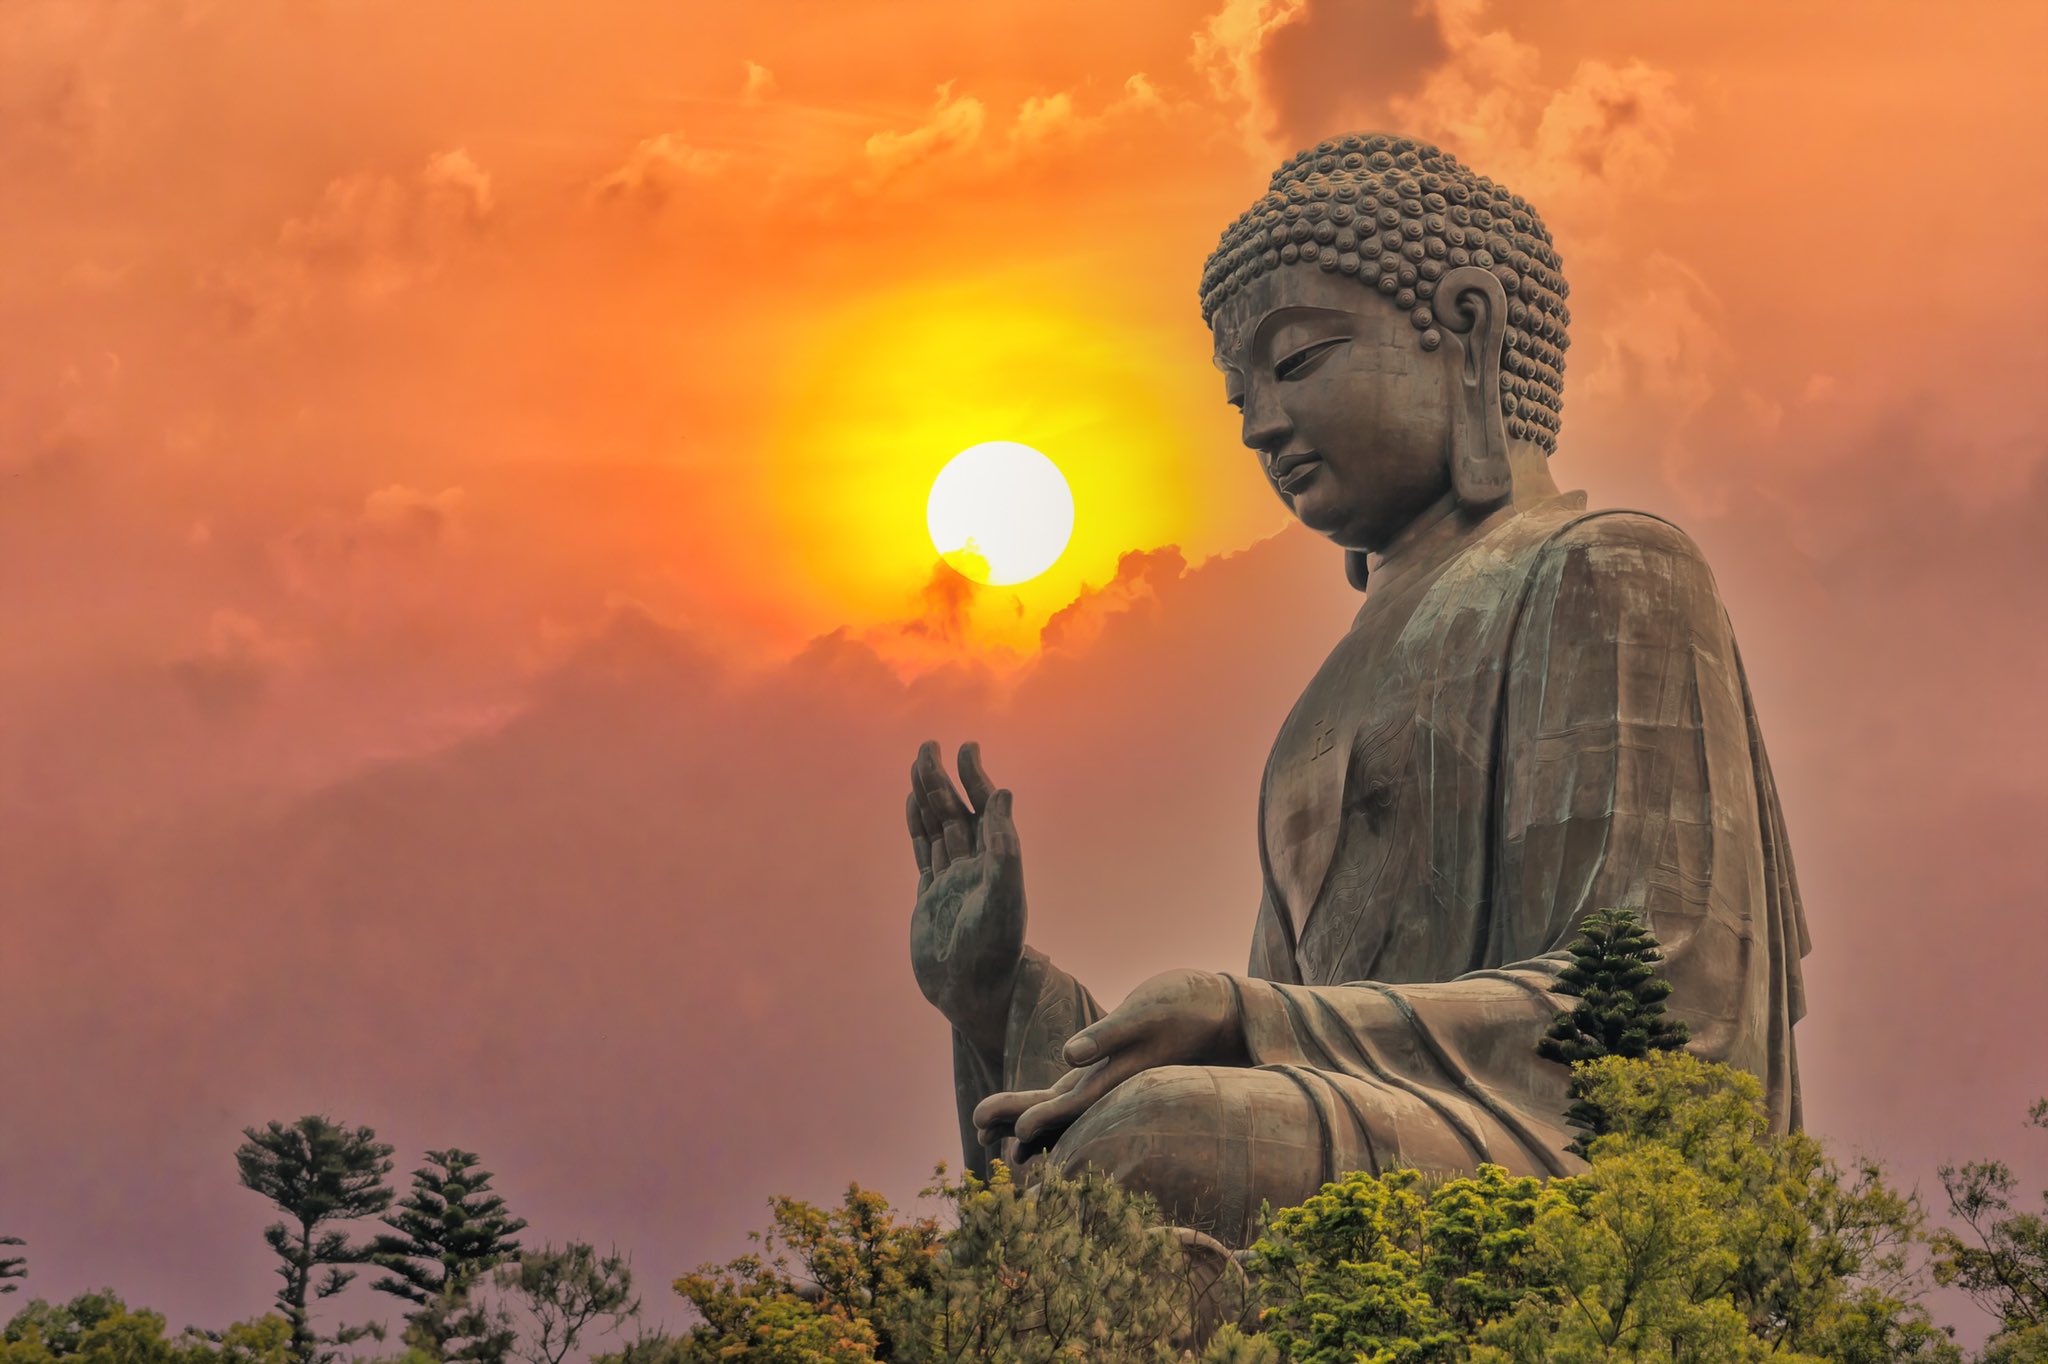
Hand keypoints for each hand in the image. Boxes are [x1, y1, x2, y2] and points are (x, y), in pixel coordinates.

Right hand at [907, 740, 1026, 1054]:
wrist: (972, 994)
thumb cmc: (993, 950)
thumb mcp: (1003, 895)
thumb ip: (1003, 846)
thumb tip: (1003, 794)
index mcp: (995, 861)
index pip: (983, 808)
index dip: (974, 777)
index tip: (966, 747)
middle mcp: (974, 866)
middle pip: (955, 811)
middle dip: (942, 779)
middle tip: (929, 746)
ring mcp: (951, 880)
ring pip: (937, 827)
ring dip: (928, 796)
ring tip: (918, 765)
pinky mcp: (931, 896)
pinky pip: (923, 852)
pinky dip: (917, 826)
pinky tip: (911, 806)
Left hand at [970, 968, 1246, 1149]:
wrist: (1221, 1011)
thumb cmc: (1184, 1008)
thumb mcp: (1144, 1014)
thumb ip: (1107, 1037)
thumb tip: (1068, 1054)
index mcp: (1114, 1082)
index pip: (1064, 1107)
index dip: (1032, 1119)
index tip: (1000, 1129)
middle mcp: (1110, 1090)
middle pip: (1054, 1111)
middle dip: (1014, 1119)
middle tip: (975, 1125)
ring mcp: (1111, 1082)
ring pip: (1060, 1105)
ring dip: (1024, 1114)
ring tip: (984, 1124)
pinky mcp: (1113, 1069)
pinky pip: (1072, 1091)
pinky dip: (1047, 1101)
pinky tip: (1028, 1109)